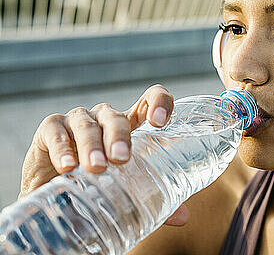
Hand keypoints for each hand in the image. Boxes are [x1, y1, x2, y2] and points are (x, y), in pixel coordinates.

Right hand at [19, 83, 189, 225]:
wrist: (54, 196)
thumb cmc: (98, 185)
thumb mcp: (125, 189)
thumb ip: (153, 198)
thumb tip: (182, 216)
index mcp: (131, 125)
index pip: (149, 99)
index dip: (158, 102)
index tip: (160, 122)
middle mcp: (105, 118)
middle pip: (116, 118)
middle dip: (120, 137)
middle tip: (122, 159)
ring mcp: (78, 120)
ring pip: (87, 125)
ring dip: (92, 145)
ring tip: (96, 167)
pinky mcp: (50, 129)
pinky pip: (56, 131)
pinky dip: (61, 148)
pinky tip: (66, 166)